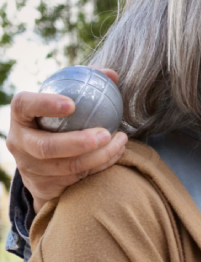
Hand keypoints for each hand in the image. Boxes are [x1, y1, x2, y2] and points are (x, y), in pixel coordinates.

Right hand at [6, 68, 126, 211]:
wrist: (44, 161)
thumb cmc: (59, 122)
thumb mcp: (65, 103)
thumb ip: (85, 85)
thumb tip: (112, 75)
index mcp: (21, 116)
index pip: (25, 105)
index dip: (45, 104)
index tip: (72, 103)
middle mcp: (20, 142)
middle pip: (45, 146)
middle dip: (78, 142)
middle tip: (106, 133)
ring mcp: (30, 167)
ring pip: (66, 167)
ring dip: (99, 156)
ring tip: (120, 141)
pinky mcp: (44, 186)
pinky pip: (76, 179)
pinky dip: (100, 166)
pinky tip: (115, 154)